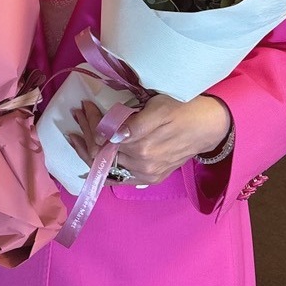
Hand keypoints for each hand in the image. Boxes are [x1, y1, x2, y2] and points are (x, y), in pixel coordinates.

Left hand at [68, 93, 231, 185]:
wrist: (208, 126)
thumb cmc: (182, 109)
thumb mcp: (157, 107)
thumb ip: (133, 123)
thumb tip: (110, 135)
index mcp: (142, 146)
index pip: (102, 137)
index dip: (91, 121)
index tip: (85, 106)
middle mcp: (142, 165)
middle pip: (101, 152)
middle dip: (86, 131)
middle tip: (79, 113)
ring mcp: (146, 175)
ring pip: (106, 164)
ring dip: (89, 147)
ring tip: (76, 132)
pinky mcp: (150, 178)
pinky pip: (119, 178)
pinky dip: (102, 171)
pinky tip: (88, 166)